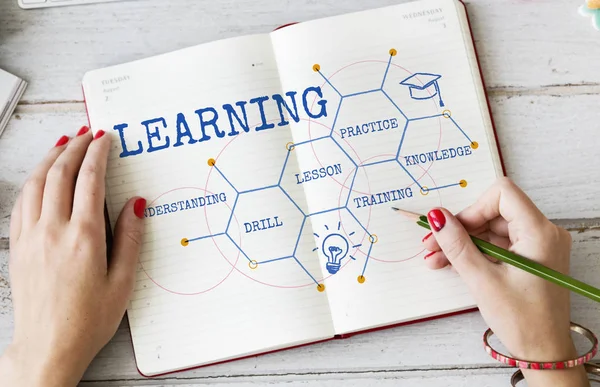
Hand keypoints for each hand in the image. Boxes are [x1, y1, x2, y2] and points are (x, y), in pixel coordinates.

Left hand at [0, 127, 145, 386]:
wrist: (47, 347)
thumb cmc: (87, 320)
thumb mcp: (123, 282)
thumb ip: (131, 238)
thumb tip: (136, 203)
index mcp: (84, 237)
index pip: (89, 180)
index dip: (98, 153)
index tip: (105, 138)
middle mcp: (53, 231)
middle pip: (60, 173)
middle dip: (74, 147)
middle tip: (86, 133)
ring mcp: (31, 237)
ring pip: (36, 183)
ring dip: (50, 158)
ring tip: (63, 144)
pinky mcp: (18, 247)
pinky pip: (21, 202)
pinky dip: (32, 181)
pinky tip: (39, 177)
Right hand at [422, 177, 588, 386]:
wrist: (543, 352)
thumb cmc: (523, 321)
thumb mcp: (482, 280)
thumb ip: (457, 245)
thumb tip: (437, 217)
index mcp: (539, 233)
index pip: (502, 194)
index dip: (473, 208)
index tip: (453, 228)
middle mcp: (543, 233)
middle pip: (494, 213)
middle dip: (461, 228)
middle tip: (433, 244)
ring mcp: (538, 246)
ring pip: (492, 230)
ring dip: (464, 242)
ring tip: (437, 259)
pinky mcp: (530, 258)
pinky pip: (498, 244)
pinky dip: (476, 252)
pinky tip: (453, 263)